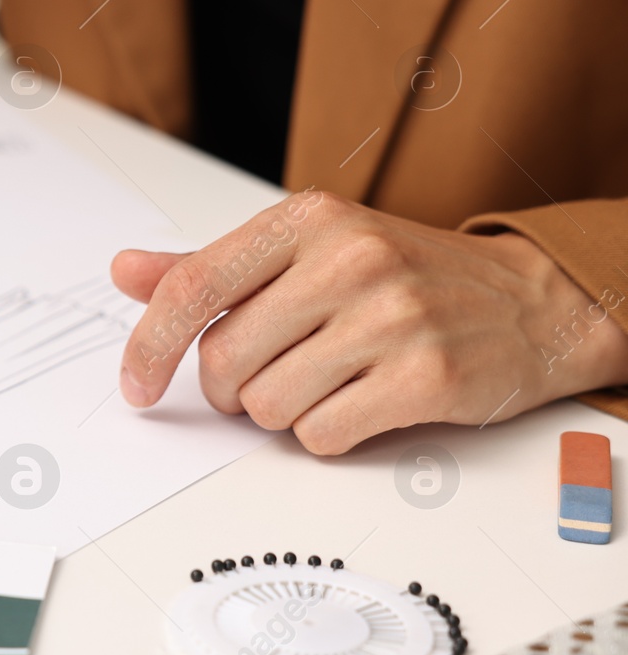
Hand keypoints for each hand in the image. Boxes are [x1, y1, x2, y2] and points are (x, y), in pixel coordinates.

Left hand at [111, 190, 627, 453]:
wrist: (529, 300)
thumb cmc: (402, 275)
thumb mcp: (306, 248)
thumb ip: (212, 267)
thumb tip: (125, 271)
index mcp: (308, 219)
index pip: (195, 286)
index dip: (149, 345)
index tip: (135, 386)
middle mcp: (349, 260)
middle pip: (225, 361)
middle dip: (230, 389)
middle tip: (265, 376)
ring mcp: (392, 318)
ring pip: (268, 405)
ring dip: (281, 412)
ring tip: (323, 382)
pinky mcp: (427, 377)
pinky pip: (322, 435)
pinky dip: (325, 434)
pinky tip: (357, 404)